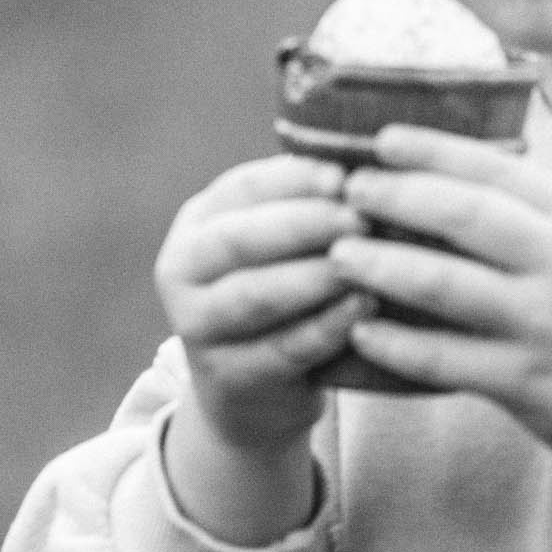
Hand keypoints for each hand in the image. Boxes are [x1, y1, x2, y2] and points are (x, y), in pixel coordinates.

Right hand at [153, 153, 369, 538]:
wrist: (256, 392)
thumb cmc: (286, 295)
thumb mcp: (283, 247)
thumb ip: (310, 206)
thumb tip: (368, 160)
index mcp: (199, 223)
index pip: (243, 188)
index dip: (295, 180)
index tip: (346, 176)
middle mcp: (183, 270)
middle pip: (239, 240)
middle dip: (302, 224)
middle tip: (360, 218)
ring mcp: (197, 328)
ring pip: (254, 296)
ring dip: (311, 278)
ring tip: (363, 266)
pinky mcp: (228, 379)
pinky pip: (279, 350)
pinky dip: (323, 329)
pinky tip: (362, 312)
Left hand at [331, 127, 551, 504]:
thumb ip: (540, 217)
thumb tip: (456, 176)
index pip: (497, 167)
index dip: (433, 149)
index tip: (381, 141)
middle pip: (464, 213)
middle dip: (396, 195)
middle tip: (346, 190)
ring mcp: (546, 324)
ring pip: (444, 283)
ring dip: (382, 265)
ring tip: (339, 254)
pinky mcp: (528, 382)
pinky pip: (444, 359)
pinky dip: (396, 344)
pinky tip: (362, 331)